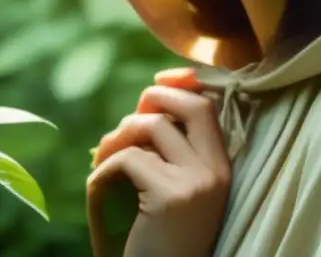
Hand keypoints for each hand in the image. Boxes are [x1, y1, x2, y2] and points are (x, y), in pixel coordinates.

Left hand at [87, 69, 229, 256]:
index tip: (157, 81)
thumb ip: (165, 148)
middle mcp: (216, 171)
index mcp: (222, 168)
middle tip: (126, 121)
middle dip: (155, 97)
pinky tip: (99, 190)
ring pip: (152, 127)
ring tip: (102, 161)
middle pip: (191, 105)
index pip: (208, 106)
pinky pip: (127, 158)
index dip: (181, 84)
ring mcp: (197, 182)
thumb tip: (149, 100)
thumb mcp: (169, 188)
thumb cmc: (155, 239)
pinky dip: (103, 171)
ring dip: (116, 137)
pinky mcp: (172, 196)